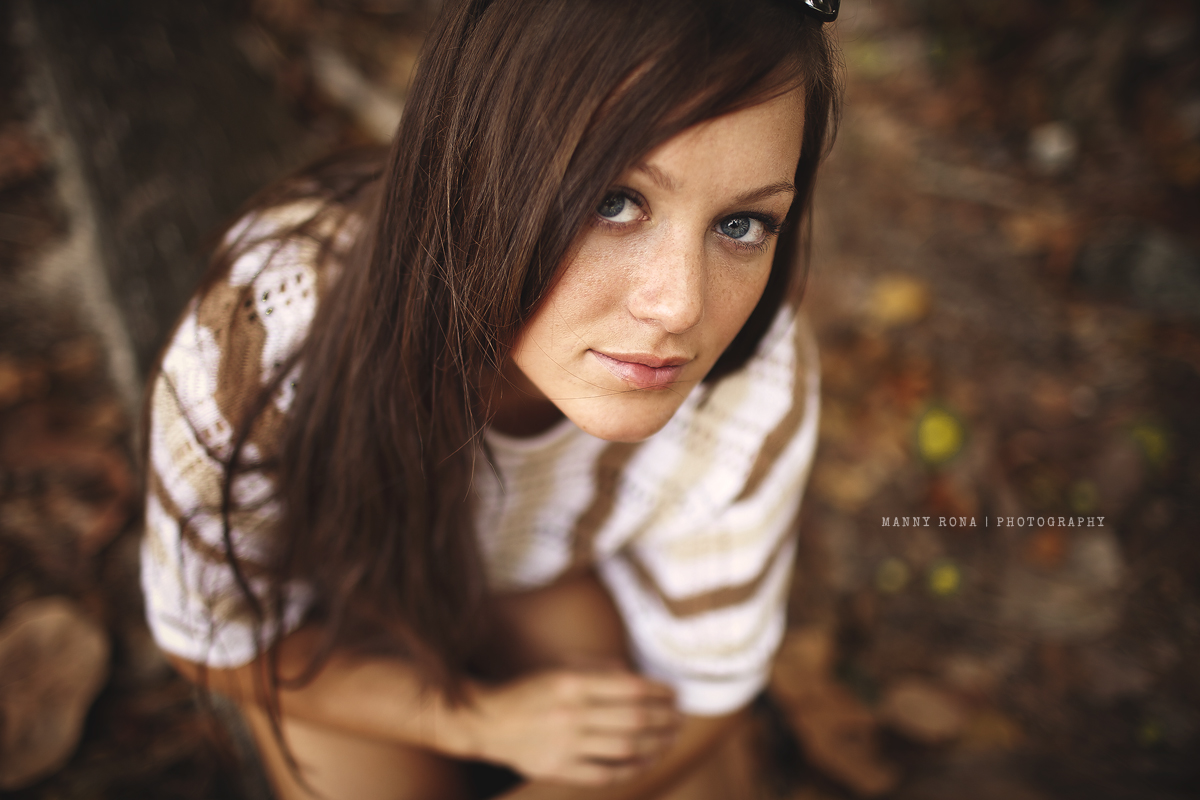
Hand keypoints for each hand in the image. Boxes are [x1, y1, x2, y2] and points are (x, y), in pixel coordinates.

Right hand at [461, 669, 681, 785]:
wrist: (486, 721)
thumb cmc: (528, 690)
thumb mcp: (559, 667)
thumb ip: (598, 670)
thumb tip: (638, 680)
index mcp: (571, 683)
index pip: (629, 687)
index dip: (659, 692)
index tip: (675, 693)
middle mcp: (571, 713)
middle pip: (634, 719)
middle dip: (665, 718)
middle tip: (681, 717)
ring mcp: (565, 745)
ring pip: (626, 748)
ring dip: (657, 743)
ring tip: (672, 738)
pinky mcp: (559, 770)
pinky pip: (606, 774)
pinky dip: (632, 769)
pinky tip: (648, 761)